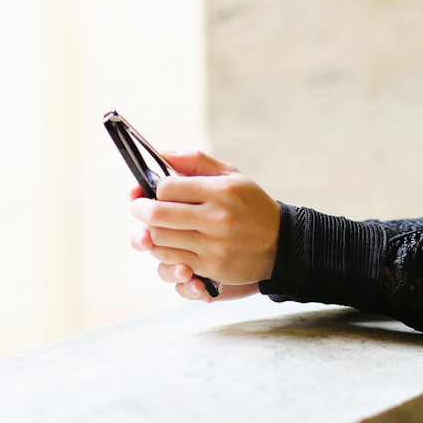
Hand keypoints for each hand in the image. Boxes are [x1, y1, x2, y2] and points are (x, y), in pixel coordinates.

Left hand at [129, 150, 279, 302]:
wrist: (282, 244)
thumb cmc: (252, 205)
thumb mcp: (231, 175)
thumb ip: (196, 161)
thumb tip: (162, 154)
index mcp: (220, 191)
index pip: (167, 188)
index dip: (153, 188)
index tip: (151, 190)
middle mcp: (216, 218)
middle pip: (157, 216)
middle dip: (141, 211)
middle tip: (140, 207)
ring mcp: (214, 246)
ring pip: (161, 241)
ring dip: (151, 233)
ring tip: (155, 226)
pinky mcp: (212, 268)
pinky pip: (174, 262)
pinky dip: (165, 253)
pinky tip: (170, 244)